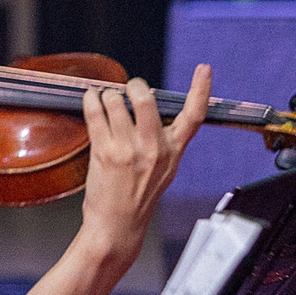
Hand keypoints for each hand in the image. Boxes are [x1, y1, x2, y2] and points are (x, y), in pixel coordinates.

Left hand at [76, 65, 208, 266]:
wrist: (118, 226)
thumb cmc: (138, 198)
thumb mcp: (164, 169)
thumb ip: (164, 141)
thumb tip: (152, 110)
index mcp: (174, 151)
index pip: (194, 116)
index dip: (201, 89)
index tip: (205, 69)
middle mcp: (154, 148)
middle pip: (146, 99)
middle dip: (134, 86)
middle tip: (127, 88)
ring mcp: (129, 150)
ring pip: (117, 101)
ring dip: (108, 95)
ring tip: (105, 101)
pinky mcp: (105, 153)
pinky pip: (96, 113)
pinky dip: (91, 101)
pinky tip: (90, 100)